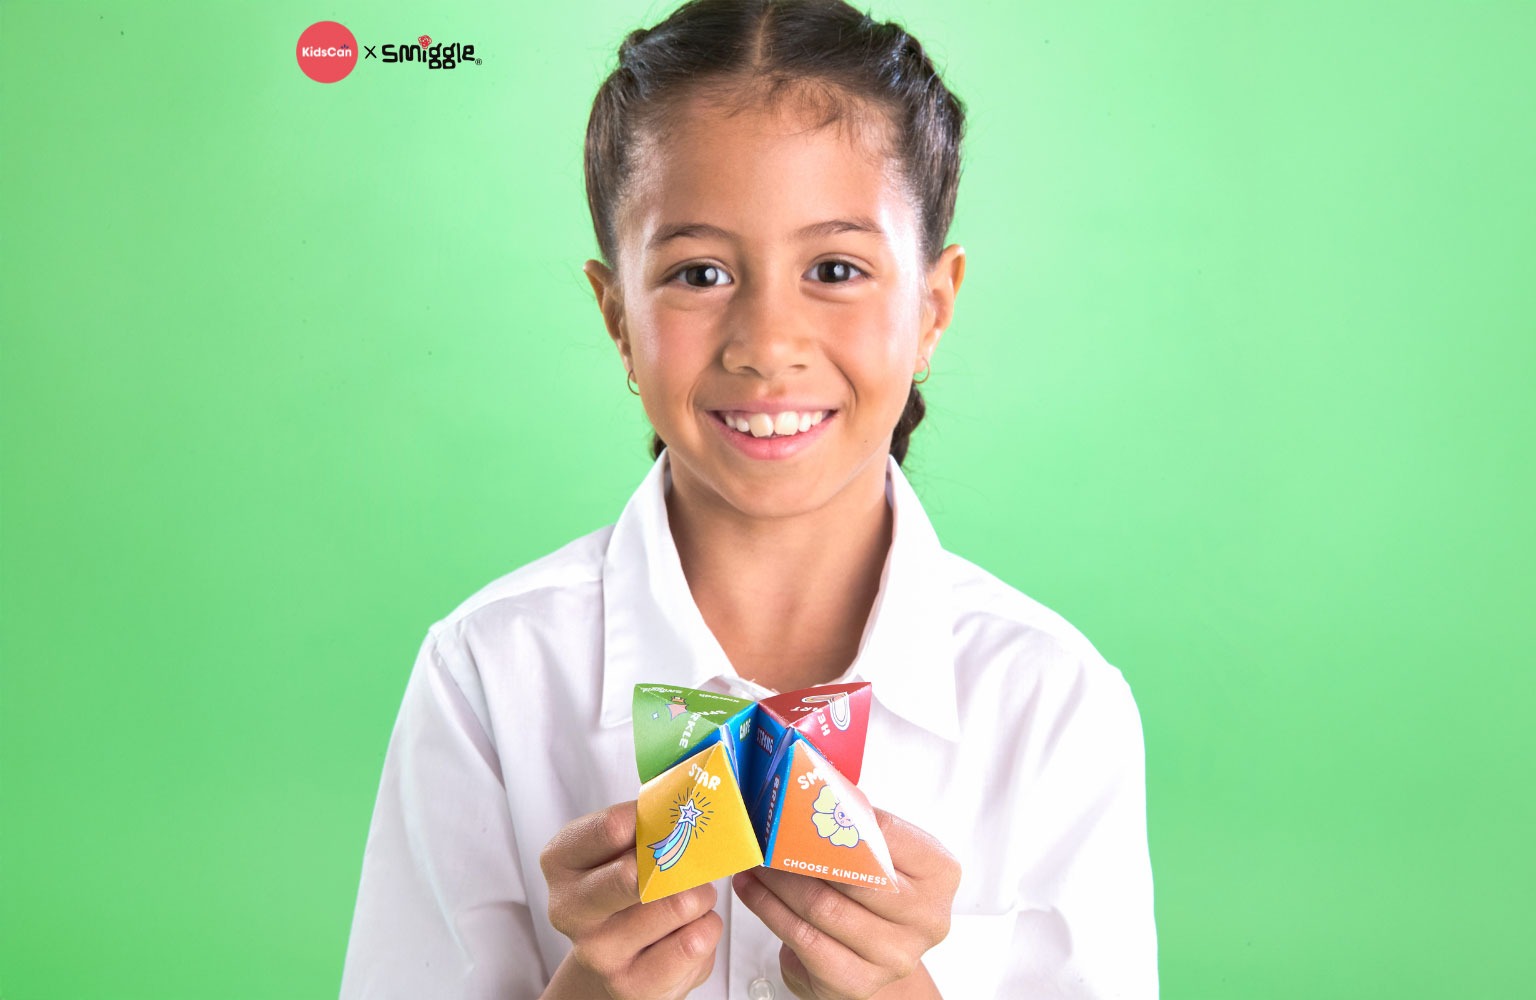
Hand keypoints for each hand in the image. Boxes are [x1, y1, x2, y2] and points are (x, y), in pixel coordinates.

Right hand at [539, 801, 721, 999]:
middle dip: (676, 863)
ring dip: (701, 895)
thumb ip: (642, 826)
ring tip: (693, 896)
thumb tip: (683, 806)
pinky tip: (694, 926)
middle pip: (635, 875)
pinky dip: (708, 927)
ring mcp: (599, 952)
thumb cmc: (623, 892)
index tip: (671, 821)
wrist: (615, 962)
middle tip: (691, 860)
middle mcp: (570, 909)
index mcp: (561, 861)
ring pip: (678, 905)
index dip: (652, 821)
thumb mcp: (619, 850)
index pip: (611, 828)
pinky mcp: (632, 986)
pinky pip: (694, 942)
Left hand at [731, 808, 959, 999]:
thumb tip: (811, 787)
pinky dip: (770, 910)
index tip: (801, 803)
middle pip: (853, 874)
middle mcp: (928, 916)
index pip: (887, 832)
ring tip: (755, 860)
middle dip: (800, 851)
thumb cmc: (874, 897)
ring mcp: (896, 955)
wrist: (871, 960)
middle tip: (767, 833)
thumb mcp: (883, 858)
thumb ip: (861, 829)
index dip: (840, 816)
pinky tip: (753, 892)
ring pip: (823, 907)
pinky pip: (804, 939)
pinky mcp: (859, 982)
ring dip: (777, 880)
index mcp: (940, 873)